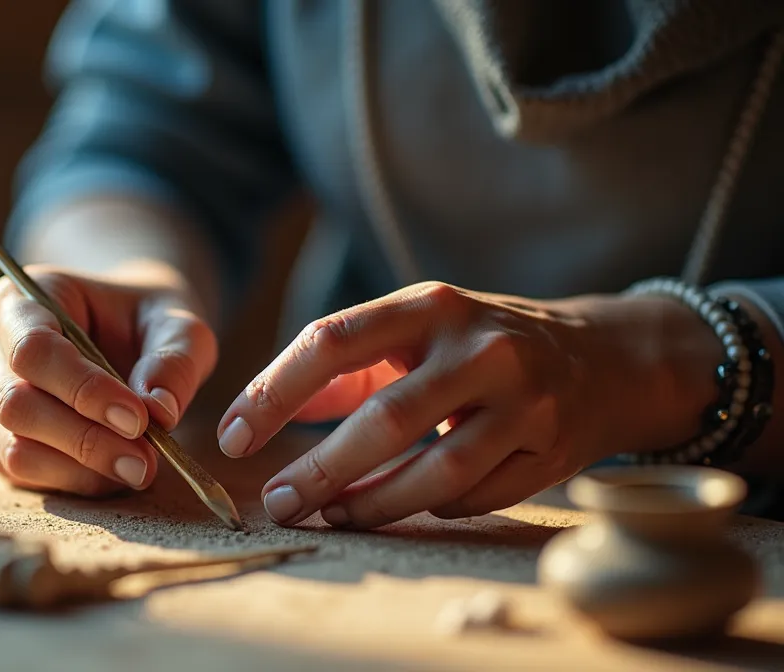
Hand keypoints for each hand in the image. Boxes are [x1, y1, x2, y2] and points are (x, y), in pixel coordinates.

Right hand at [0, 261, 217, 495]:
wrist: (131, 334)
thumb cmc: (147, 319)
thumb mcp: (177, 323)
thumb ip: (174, 360)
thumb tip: (159, 411)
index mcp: (22, 299)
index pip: (33, 349)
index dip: (82, 389)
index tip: (137, 418)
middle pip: (16, 404)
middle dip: (84, 438)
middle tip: (146, 458)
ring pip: (15, 448)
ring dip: (81, 468)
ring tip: (140, 468)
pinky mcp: (0, 440)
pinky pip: (24, 474)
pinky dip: (74, 482)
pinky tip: (116, 474)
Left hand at [217, 281, 722, 528]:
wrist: (606, 356)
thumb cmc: (481, 345)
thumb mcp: (417, 328)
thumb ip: (344, 367)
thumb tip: (264, 412)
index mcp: (429, 305)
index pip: (332, 342)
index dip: (272, 393)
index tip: (232, 437)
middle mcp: (480, 347)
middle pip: (385, 419)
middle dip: (320, 469)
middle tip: (277, 502)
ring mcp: (524, 401)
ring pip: (436, 471)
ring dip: (372, 503)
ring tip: (330, 516)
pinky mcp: (552, 449)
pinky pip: (475, 496)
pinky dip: (429, 509)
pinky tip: (397, 510)